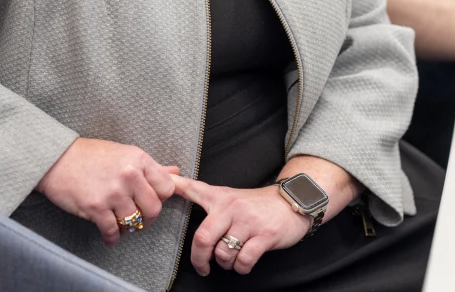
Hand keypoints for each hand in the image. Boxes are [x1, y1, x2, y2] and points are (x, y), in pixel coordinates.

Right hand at [35, 137, 179, 245]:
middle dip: (148, 218)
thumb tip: (176, 172)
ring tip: (121, 225)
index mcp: (138, 159)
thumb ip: (151, 167)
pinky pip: (113, 231)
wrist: (56, 159)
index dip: (160, 197)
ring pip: (134, 222)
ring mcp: (113, 193)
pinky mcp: (96, 208)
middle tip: (139, 219)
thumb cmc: (90, 155)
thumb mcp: (124, 154)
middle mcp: (129, 175)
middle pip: (154, 208)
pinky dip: (112, 238)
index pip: (167, 187)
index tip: (151, 200)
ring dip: (129, 228)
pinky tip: (109, 236)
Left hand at [171, 176, 308, 275]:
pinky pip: (243, 261)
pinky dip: (241, 267)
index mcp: (220, 196)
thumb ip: (208, 199)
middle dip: (199, 259)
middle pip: (203, 237)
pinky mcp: (264, 236)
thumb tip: (180, 195)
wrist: (292, 202)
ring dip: (225, 263)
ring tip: (231, 259)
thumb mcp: (231, 196)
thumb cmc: (257, 205)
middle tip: (201, 266)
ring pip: (223, 253)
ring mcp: (248, 222)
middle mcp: (231, 207)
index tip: (162, 187)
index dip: (175, 188)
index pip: (193, 189)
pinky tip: (243, 262)